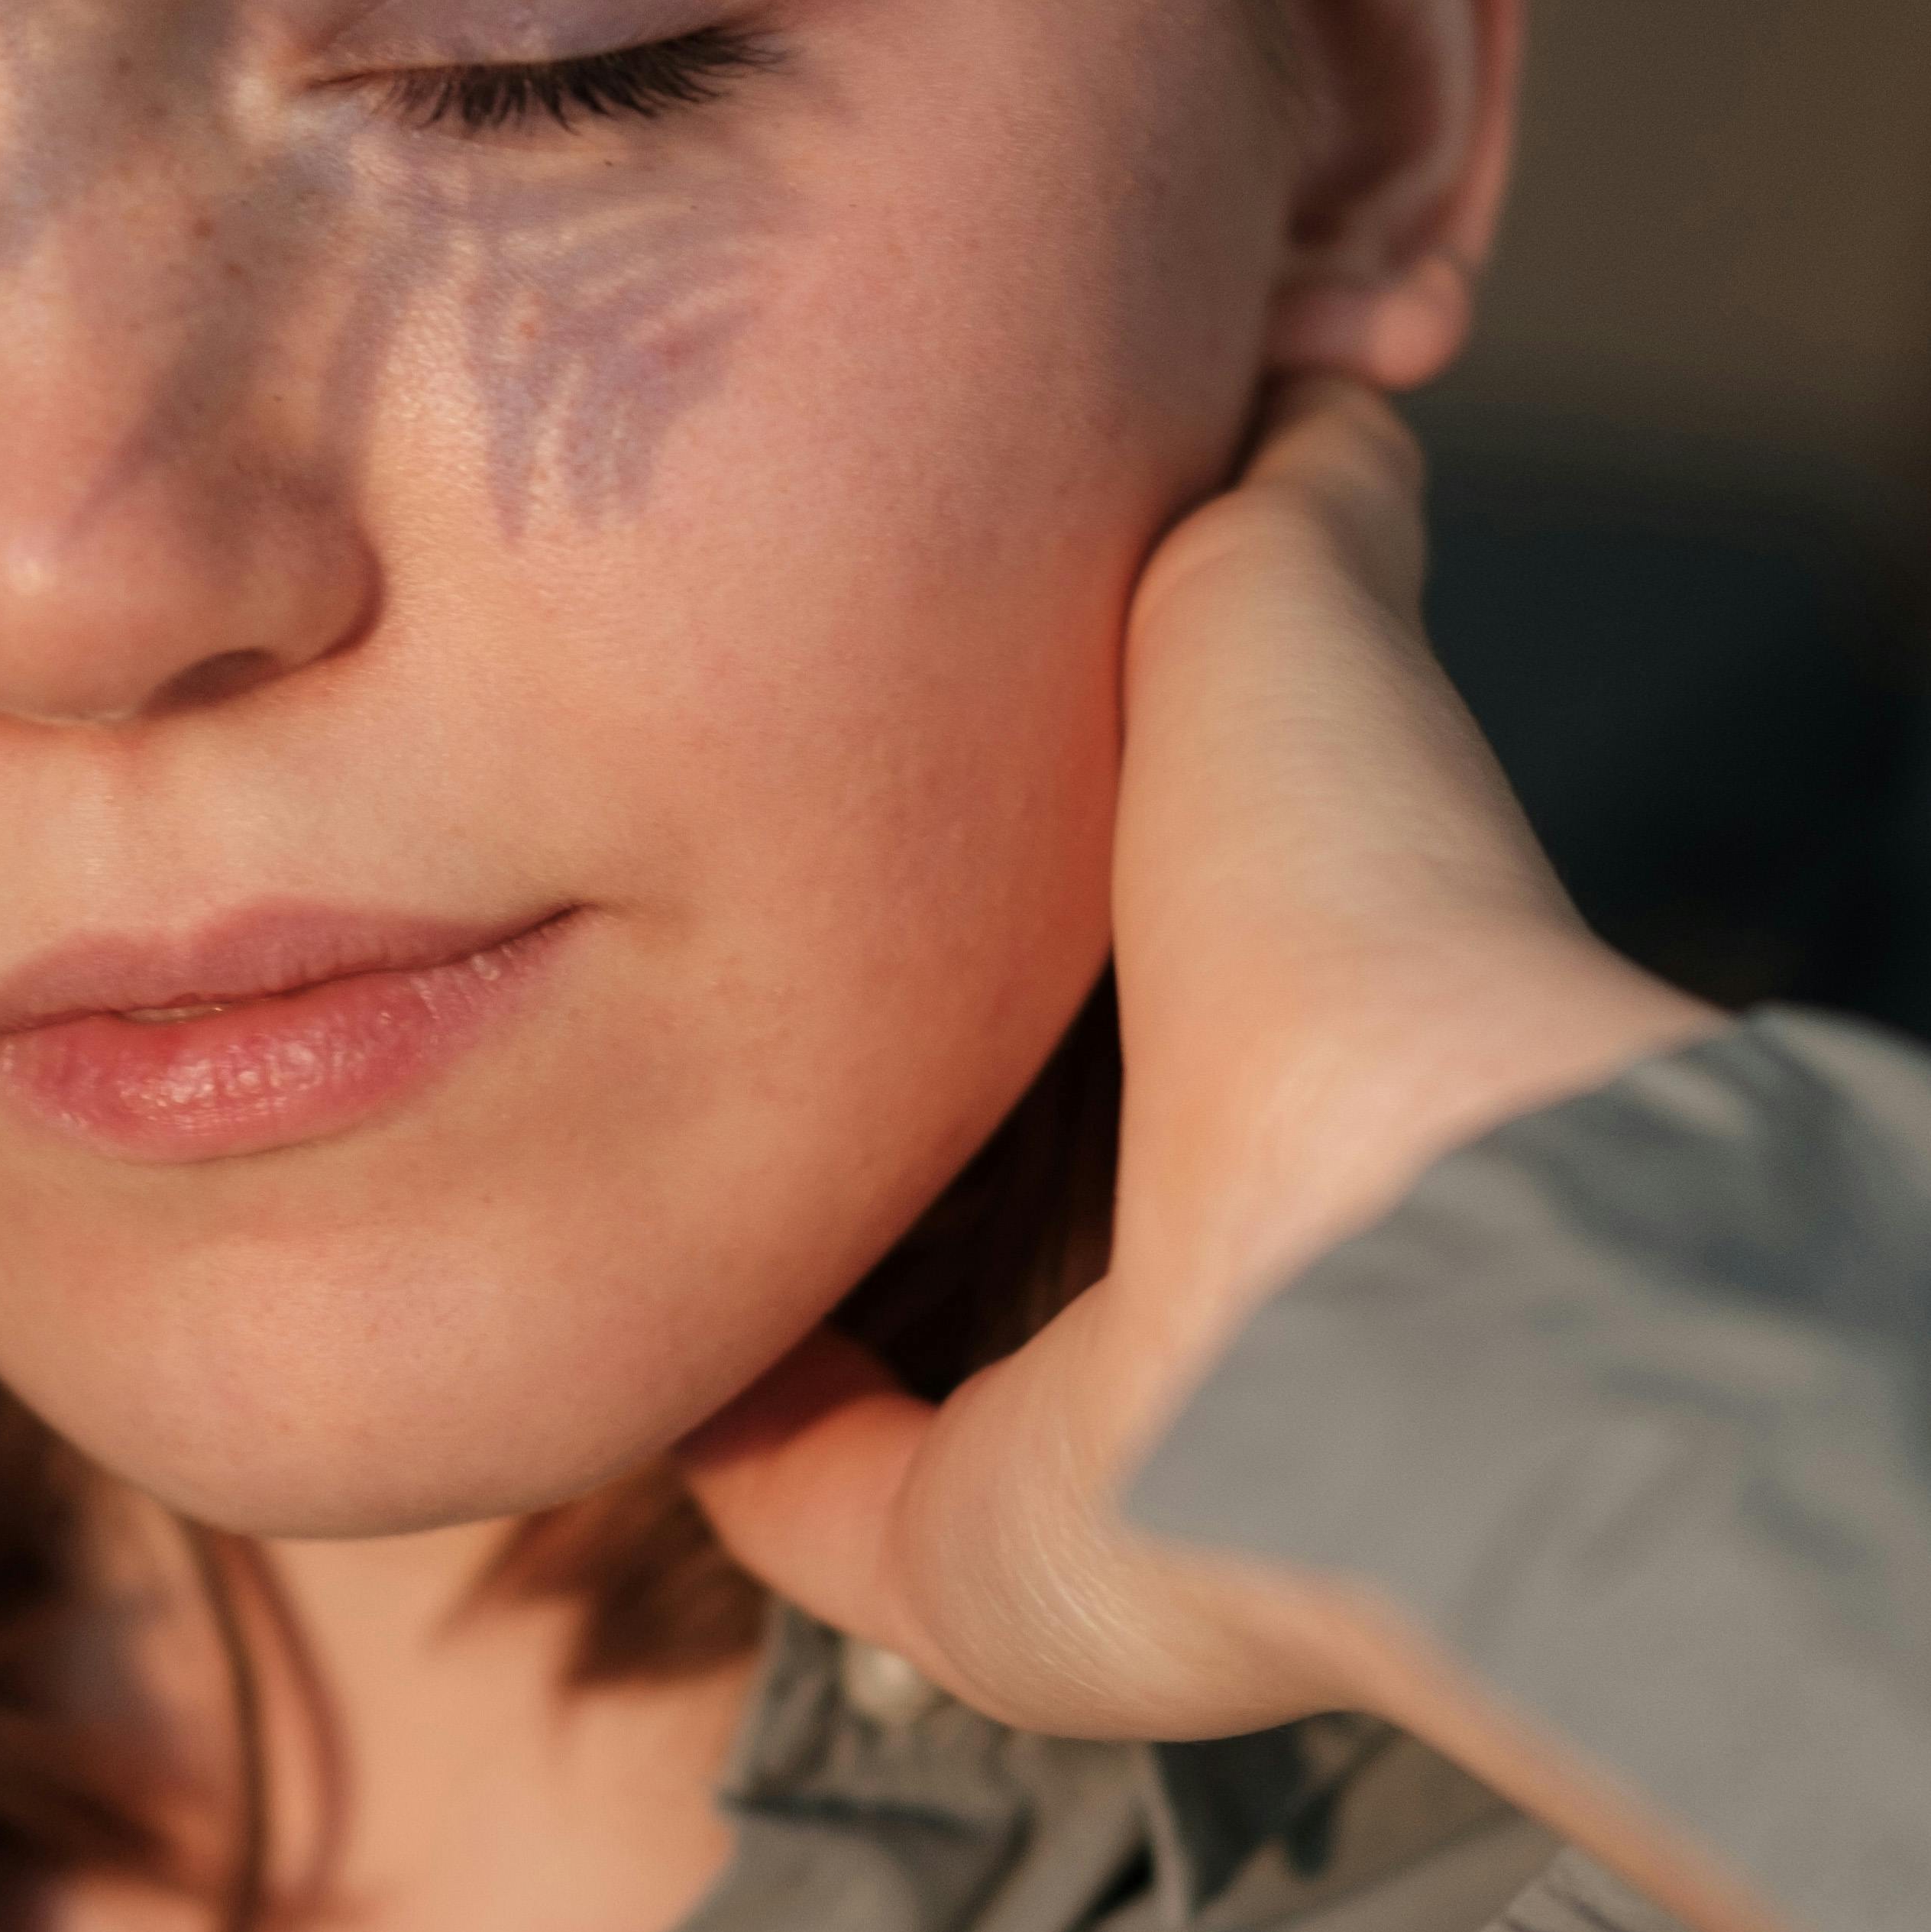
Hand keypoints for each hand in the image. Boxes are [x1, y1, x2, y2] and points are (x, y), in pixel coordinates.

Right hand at [678, 379, 1714, 1749]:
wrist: (1396, 1253)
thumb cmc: (1350, 913)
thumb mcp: (1292, 619)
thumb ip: (1288, 509)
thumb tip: (1315, 374)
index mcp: (1247, 1012)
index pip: (1075, 945)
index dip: (939, 861)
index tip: (769, 759)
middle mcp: (1171, 1219)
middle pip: (962, 1144)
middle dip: (812, 1052)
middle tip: (603, 925)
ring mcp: (1071, 1411)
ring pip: (867, 1325)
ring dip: (729, 1227)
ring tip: (534, 1085)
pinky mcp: (969, 1556)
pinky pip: (791, 1484)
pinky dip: (697, 1402)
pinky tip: (577, 1263)